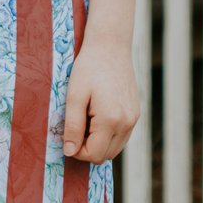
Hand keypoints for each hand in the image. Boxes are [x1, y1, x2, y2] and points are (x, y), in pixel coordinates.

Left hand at [62, 39, 138, 163]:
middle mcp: (127, 123)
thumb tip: (70, 152)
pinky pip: (121, 137)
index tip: (67, 135)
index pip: (93, 154)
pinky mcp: (135, 114)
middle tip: (76, 125)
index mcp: (111, 120)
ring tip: (86, 120)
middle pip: (104, 155)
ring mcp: (134, 119)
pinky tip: (97, 117)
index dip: (76, 151)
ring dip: (98, 143)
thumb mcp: (74, 96)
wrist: (110, 46)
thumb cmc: (89, 68)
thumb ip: (72, 126)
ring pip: (114, 149)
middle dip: (87, 148)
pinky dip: (108, 135)